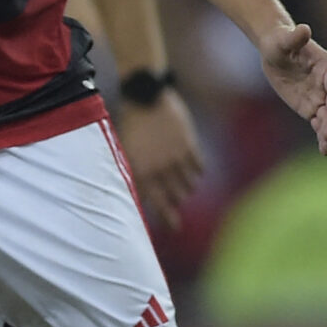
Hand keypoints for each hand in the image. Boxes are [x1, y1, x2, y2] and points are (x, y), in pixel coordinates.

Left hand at [115, 88, 206, 229]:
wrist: (145, 98)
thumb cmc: (132, 126)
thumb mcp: (127, 152)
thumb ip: (136, 174)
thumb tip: (144, 196)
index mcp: (141, 170)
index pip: (155, 202)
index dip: (165, 218)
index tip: (172, 228)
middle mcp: (159, 168)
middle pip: (175, 198)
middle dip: (175, 207)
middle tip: (175, 217)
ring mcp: (176, 158)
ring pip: (189, 186)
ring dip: (185, 189)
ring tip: (180, 188)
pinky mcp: (190, 146)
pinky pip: (199, 170)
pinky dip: (196, 173)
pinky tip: (191, 173)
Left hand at [260, 22, 326, 154]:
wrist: (275, 49)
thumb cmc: (280, 42)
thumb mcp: (283, 40)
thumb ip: (295, 37)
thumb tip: (304, 28)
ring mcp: (320, 98)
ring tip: (326, 147)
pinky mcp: (310, 108)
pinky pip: (319, 124)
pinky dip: (322, 136)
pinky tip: (325, 150)